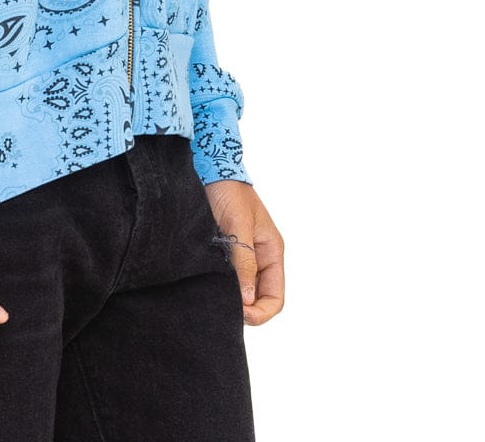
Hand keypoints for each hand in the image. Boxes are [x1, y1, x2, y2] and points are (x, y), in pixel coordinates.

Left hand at [202, 180, 284, 326]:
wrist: (210, 170)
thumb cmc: (230, 192)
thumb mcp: (239, 226)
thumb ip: (245, 261)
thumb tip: (247, 299)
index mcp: (272, 252)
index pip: (275, 297)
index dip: (260, 312)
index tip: (240, 313)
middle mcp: (260, 258)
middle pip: (260, 299)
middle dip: (246, 309)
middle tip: (224, 308)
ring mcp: (244, 256)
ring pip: (243, 291)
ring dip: (233, 297)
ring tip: (216, 296)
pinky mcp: (226, 252)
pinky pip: (229, 278)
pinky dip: (222, 285)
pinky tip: (209, 284)